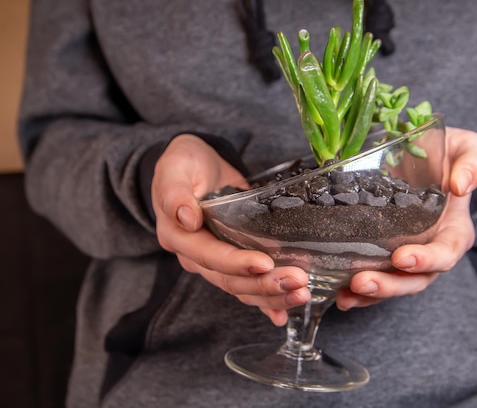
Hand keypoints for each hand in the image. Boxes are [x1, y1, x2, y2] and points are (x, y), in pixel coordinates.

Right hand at [152, 134, 309, 325]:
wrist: (196, 165)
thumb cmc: (185, 163)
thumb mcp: (175, 166)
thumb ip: (174, 191)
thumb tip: (186, 217)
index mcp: (178, 236)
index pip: (209, 256)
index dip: (237, 263)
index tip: (265, 264)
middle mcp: (195, 255)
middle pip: (229, 279)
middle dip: (264, 284)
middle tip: (297, 280)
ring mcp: (214, 261)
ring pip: (242, 288)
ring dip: (272, 295)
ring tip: (302, 293)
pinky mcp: (232, 260)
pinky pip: (248, 286)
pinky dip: (266, 302)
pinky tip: (284, 312)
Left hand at [336, 127, 476, 309]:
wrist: (427, 156)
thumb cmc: (450, 155)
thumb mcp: (468, 149)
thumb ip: (472, 164)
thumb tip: (462, 185)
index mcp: (455, 230)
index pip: (445, 253)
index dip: (426, 260)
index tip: (402, 257)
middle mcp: (432, 250)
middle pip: (416, 279)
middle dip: (390, 284)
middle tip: (363, 282)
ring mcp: (408, 255)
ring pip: (394, 284)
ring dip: (370, 294)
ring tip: (347, 296)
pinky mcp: (385, 254)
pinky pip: (376, 277)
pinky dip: (359, 292)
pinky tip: (340, 294)